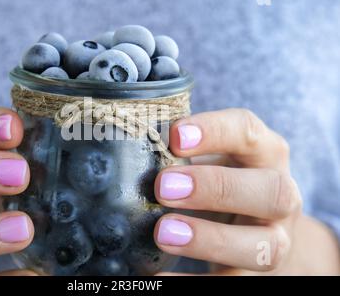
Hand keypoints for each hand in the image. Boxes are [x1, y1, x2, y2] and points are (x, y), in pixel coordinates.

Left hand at [154, 108, 339, 274]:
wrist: (257, 222)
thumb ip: (183, 152)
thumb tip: (132, 147)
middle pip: (271, 191)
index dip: (215, 132)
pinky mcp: (256, 273)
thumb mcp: (210, 157)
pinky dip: (193, 283)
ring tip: (163, 233)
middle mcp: (280, 195)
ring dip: (211, 239)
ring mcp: (274, 238)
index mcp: (264, 153)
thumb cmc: (221, 178)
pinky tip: (157, 277)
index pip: (249, 132)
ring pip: (265, 246)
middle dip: (216, 188)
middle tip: (163, 187)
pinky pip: (232, 282)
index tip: (174, 137)